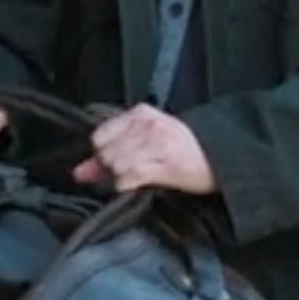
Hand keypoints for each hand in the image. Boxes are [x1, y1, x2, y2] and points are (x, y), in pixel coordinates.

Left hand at [73, 104, 218, 194]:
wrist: (219, 157)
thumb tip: (79, 172)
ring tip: (137, 177)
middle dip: (110, 168)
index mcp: (141, 113)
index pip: (100, 135)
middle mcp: (147, 125)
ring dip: (120, 178)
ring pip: (115, 165)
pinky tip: (139, 183)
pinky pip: (128, 177)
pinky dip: (127, 185)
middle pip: (105, 152)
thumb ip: (110, 153)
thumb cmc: (183, 150)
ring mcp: (155, 143)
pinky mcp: (164, 164)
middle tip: (128, 172)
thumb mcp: (146, 142)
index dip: (101, 153)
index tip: (112, 162)